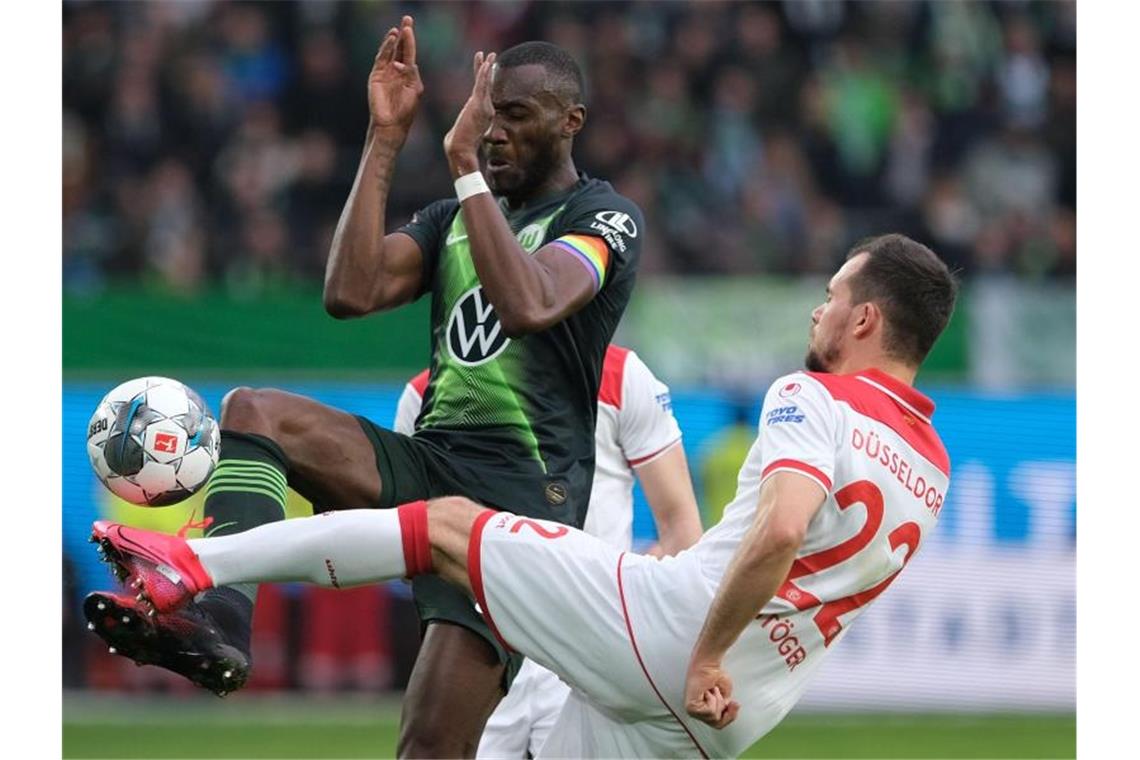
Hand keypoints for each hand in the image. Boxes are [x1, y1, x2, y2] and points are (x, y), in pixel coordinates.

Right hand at [368, 16, 423, 133]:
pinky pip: (381, 59)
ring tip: (398, 29)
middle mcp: (395, 69)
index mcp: (407, 73)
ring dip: (393, 40)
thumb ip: (412, 73)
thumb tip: (407, 61)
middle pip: (399, 47)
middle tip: (407, 18)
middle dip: (403, 34)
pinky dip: (386, 48)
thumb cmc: (405, 109)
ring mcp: (385, 72)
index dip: (409, 39)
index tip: (410, 25)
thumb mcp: (414, 89)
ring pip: (389, 51)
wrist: (392, 124)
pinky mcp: (376, 75)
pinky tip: (391, 40)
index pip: (408, 52)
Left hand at [443, 51, 496, 174]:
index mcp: (482, 113)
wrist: (461, 151)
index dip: (485, 79)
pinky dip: (485, 74)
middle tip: (492, 56)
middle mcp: (486, 109)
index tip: (485, 67)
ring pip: (486, 83)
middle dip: (488, 70)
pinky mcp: (479, 106)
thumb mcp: (461, 132)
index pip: (484, 92)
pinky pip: (483, 86)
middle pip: (487, 85)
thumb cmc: (458, 146)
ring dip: (488, 68)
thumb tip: (458, 132)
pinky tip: (486, 63)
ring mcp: (484, 107)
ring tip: (491, 55)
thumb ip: (463, 127)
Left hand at [684, 657, 740, 729]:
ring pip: (714, 718)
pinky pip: (709, 712)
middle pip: (717, 724)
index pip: (718, 724)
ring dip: (718, 701)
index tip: (735, 703)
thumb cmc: (715, 675)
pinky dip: (713, 700)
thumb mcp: (726, 696)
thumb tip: (730, 711)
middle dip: (726, 711)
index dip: (730, 716)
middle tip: (725, 697)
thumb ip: (726, 709)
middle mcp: (696, 713)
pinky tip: (707, 691)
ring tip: (712, 690)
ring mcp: (692, 711)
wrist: (708, 664)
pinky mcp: (690, 708)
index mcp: (703, 711)